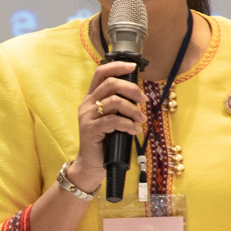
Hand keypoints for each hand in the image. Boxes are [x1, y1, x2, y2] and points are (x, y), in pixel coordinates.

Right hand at [68, 61, 151, 193]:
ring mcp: (87, 116)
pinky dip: (128, 124)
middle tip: (143, 100)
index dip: (117, 66)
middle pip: (110, 84)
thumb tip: (138, 94)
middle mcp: (87, 104)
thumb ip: (118, 104)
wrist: (91, 164)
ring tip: (141, 119)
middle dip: (131, 89)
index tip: (133, 66)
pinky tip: (134, 130)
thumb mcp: (110, 118)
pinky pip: (113, 121)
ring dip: (133, 110)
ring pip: (114, 102)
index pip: (101, 73)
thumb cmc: (104, 141)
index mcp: (91, 97)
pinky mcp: (90, 129)